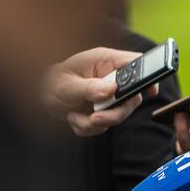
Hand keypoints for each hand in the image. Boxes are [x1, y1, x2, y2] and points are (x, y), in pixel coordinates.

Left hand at [41, 47, 157, 136]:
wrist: (38, 96)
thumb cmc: (52, 82)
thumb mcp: (67, 85)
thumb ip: (89, 87)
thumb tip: (112, 90)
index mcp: (106, 62)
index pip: (136, 64)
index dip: (148, 75)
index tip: (151, 89)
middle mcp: (111, 79)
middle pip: (132, 97)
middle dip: (116, 112)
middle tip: (96, 118)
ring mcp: (108, 96)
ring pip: (119, 115)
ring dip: (98, 122)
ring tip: (76, 117)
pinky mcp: (101, 111)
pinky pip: (103, 126)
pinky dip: (87, 127)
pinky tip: (72, 117)